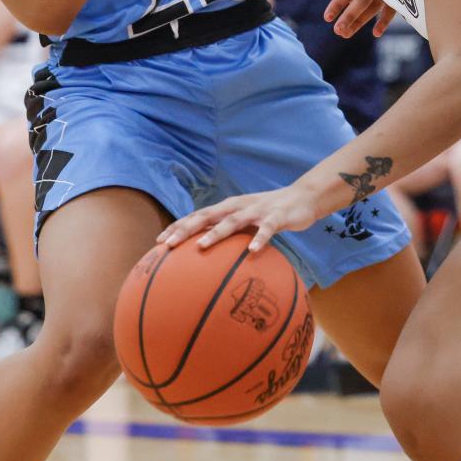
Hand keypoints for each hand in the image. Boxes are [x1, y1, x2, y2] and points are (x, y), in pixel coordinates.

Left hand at [159, 185, 323, 252]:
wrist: (302, 198)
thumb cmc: (269, 215)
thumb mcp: (247, 223)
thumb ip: (230, 237)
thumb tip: (210, 261)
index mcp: (228, 208)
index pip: (197, 216)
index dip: (178, 226)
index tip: (158, 242)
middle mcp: (237, 206)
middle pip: (207, 216)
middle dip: (186, 229)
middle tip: (168, 244)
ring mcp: (257, 210)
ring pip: (232, 221)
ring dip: (216, 232)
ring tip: (201, 246)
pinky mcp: (277, 216)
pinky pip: (267, 229)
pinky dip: (259, 239)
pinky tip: (252, 252)